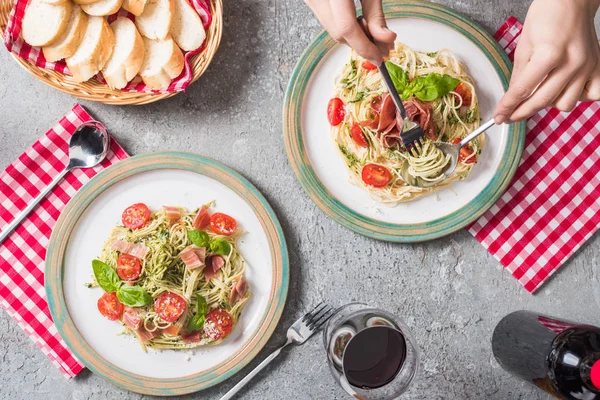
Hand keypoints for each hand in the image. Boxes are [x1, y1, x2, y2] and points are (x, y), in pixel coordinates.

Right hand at [304, 0, 395, 63]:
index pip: (347, 29)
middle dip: (362, 44)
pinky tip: (360, 22)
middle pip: (339, 33)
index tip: (380, 58)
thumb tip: (386, 39)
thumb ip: (376, 12)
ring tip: (375, 35)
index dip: (365, 47)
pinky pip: (328, 20)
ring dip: (354, 36)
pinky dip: (345, 26)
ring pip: (332, 29)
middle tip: (384, 47)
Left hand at [494, 0, 599, 123]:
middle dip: (522, 112)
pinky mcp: (597, 67)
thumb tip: (512, 99)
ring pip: (565, 104)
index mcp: (550, 54)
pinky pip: (591, 95)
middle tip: (510, 115)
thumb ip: (519, 75)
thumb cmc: (547, 16)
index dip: (508, 107)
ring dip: (549, 103)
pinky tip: (565, 90)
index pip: (523, 90)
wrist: (572, 0)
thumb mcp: (524, 45)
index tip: (499, 117)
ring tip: (540, 93)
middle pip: (542, 101)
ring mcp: (587, 66)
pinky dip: (577, 97)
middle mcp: (572, 62)